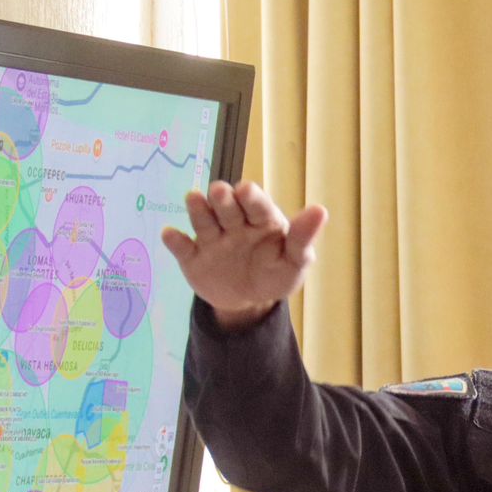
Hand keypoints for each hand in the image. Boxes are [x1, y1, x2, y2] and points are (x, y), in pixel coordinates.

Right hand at [160, 180, 327, 330]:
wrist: (249, 301)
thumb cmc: (275, 273)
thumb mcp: (294, 262)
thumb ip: (302, 238)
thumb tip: (320, 210)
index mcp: (261, 219)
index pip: (256, 204)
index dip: (251, 197)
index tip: (245, 190)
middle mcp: (234, 223)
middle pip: (227, 207)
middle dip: (223, 199)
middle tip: (220, 192)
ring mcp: (212, 239)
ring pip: (203, 220)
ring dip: (198, 210)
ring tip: (194, 199)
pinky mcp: (193, 258)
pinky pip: (182, 248)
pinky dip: (175, 241)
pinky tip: (170, 235)